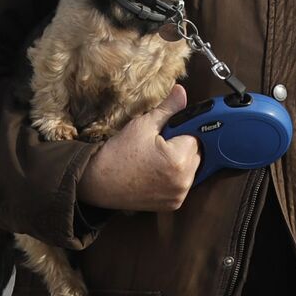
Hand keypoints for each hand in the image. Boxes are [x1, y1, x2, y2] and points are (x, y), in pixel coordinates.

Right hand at [76, 85, 199, 211]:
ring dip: (181, 161)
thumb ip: (168, 109)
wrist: (99, 181)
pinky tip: (157, 170)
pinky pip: (182, 183)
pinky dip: (175, 176)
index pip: (196, 135)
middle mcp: (183, 181)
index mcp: (179, 160)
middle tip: (159, 143)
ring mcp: (179, 195)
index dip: (182, 129)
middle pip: (197, 153)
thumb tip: (182, 92)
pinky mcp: (173, 204)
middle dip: (183, 144)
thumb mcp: (143, 125)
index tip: (169, 129)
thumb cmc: (119, 153)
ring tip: (156, 157)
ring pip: (192, 169)